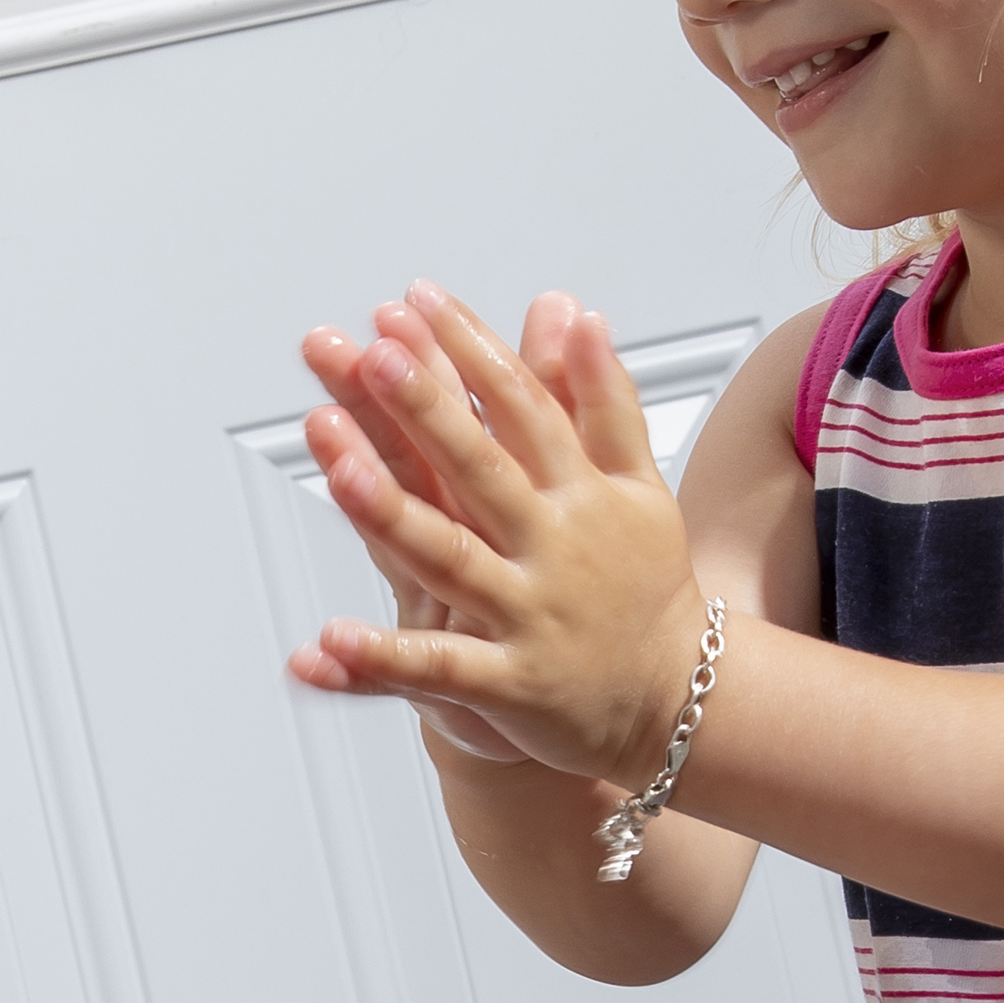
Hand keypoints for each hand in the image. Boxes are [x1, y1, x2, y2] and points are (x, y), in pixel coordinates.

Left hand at [285, 285, 700, 783]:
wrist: (677, 702)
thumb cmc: (642, 588)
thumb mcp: (636, 487)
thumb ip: (599, 398)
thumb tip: (573, 312)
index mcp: (579, 491)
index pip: (518, 404)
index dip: (467, 349)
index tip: (415, 299)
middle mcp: (551, 544)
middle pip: (480, 467)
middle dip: (428, 410)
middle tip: (376, 354)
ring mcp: (526, 613)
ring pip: (451, 557)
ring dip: (393, 516)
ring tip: (339, 472)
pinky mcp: (506, 683)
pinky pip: (434, 671)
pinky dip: (381, 660)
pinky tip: (326, 640)